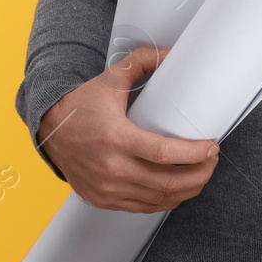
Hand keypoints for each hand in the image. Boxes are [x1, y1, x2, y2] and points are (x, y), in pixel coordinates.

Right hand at [37, 44, 219, 212]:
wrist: (49, 129)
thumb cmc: (81, 105)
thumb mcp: (112, 78)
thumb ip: (143, 60)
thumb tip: (171, 53)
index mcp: (116, 138)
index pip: (164, 153)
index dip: (195, 153)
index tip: (212, 147)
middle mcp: (111, 168)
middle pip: (167, 182)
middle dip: (199, 174)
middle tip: (212, 161)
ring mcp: (107, 188)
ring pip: (159, 199)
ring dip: (187, 190)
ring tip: (202, 174)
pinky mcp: (103, 200)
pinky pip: (143, 208)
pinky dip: (165, 201)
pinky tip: (178, 190)